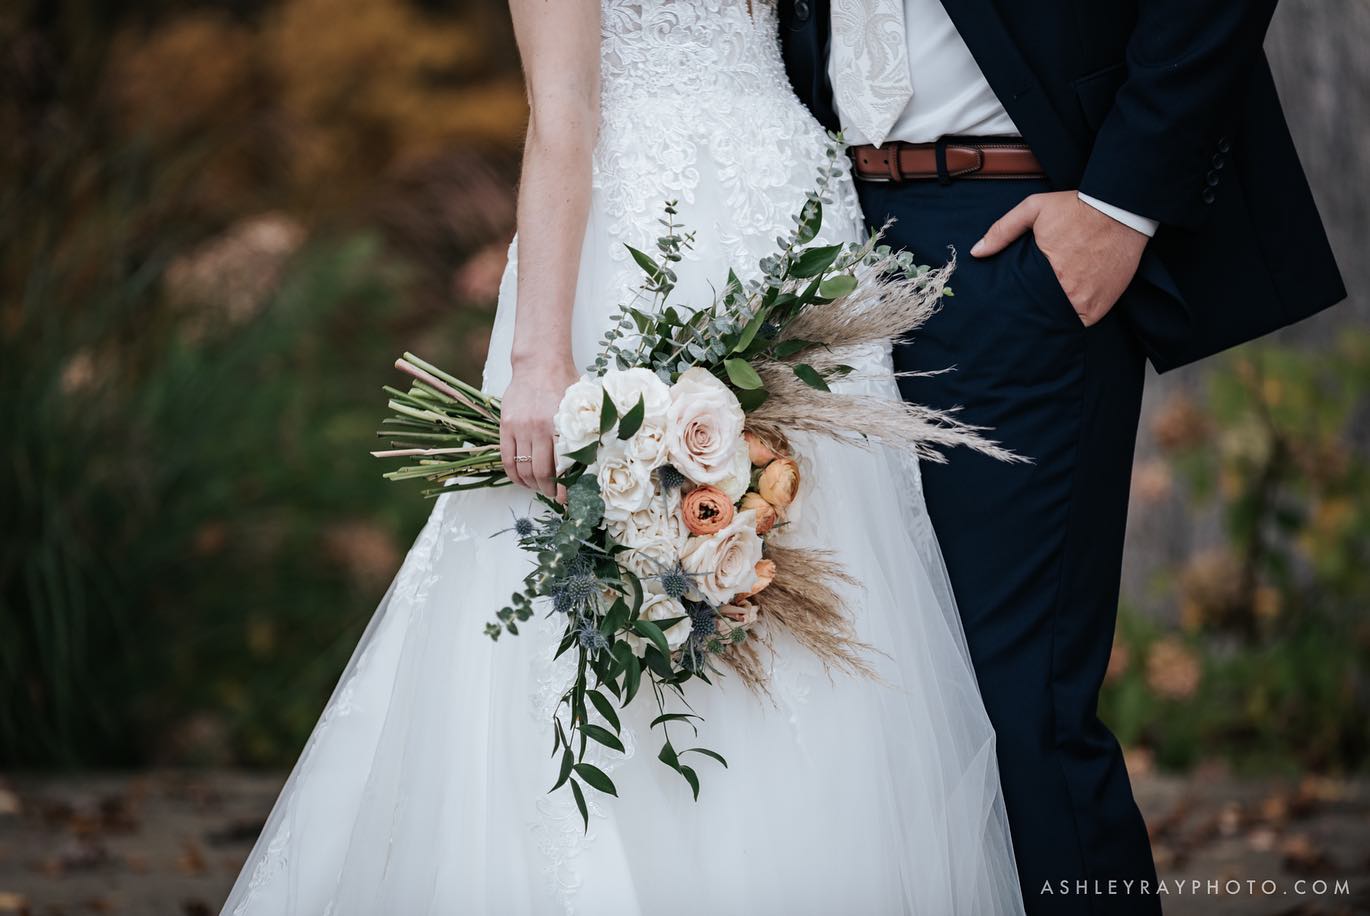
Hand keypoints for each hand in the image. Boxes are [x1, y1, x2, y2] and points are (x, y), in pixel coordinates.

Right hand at [500, 355, 579, 498]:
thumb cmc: (564, 383)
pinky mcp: (506, 426)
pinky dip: (514, 475)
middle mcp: (539, 429)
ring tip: (540, 489)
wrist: (539, 362)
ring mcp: (520, 428)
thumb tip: (593, 462)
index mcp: (561, 426)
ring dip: (532, 485)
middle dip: (549, 491)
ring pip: (523, 469)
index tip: (569, 499)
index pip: (563, 468)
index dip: (565, 489)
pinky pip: (507, 458)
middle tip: (555, 495)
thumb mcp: (579, 407)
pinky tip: (522, 480)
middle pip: (541, 473)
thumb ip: (584, 431)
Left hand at [970, 191, 1147, 326]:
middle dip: (1031, 314)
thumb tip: (976, 251)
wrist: (1121, 209)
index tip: (1008, 306)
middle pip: (1041, 315)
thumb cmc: (1076, 208)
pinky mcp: (1103, 305)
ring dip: (1052, 319)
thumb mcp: (1033, 209)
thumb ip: (1003, 230)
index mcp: (1046, 272)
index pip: (1022, 301)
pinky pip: (1083, 321)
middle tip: (1022, 314)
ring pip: (1061, 321)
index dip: (1014, 306)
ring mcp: (1088, 301)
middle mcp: (1068, 291)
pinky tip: (1065, 311)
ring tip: (1041, 313)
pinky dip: (1073, 318)